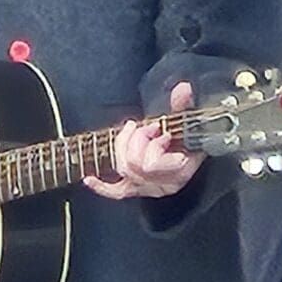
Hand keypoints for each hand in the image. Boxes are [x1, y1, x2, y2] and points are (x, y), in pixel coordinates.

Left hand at [84, 82, 203, 199]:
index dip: (151, 144)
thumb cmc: (190, 135)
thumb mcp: (188, 119)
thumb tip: (183, 89)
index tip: (160, 130)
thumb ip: (183, 104)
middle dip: (136, 139)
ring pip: (123, 170)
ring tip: (133, 130)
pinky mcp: (137, 188)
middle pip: (133, 165)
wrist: (191, 149)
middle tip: (144, 126)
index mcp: (179, 172)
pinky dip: (102, 187)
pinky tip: (90, 179)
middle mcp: (163, 184)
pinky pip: (117, 192)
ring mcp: (149, 188)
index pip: (150, 165)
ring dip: (124, 144)